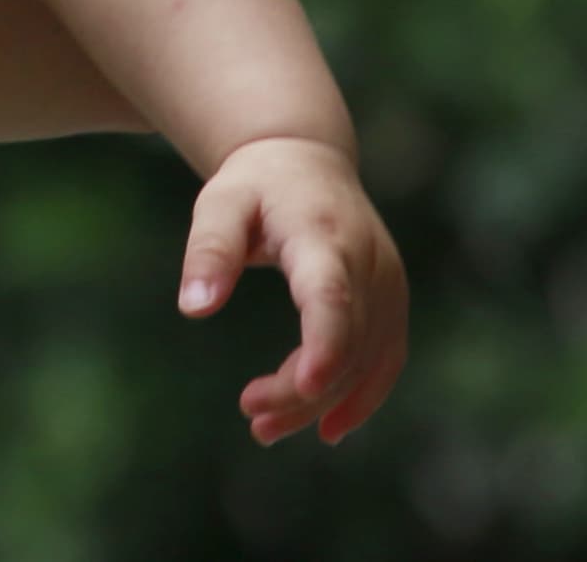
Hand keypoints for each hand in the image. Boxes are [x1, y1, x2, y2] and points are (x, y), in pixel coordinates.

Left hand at [181, 135, 407, 445]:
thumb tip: (194, 309)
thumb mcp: (220, 202)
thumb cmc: (256, 183)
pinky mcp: (393, 299)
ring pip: (367, 359)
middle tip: (252, 416)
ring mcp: (387, 282)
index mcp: (321, 233)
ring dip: (324, 402)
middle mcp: (366, 260)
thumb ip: (208, 251)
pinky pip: (387, 358)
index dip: (324, 342)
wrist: (307, 159)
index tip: (304, 385)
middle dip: (302, 390)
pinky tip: (328, 428)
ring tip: (266, 427)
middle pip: (346, 340)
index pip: (330, 294)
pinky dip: (363, 397)